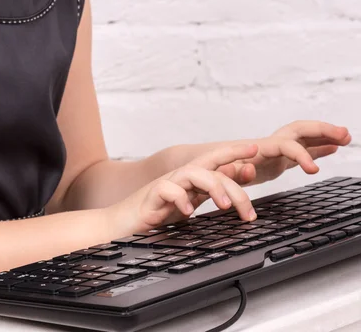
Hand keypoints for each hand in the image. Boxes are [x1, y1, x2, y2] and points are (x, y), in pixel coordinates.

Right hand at [107, 144, 258, 236]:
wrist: (119, 226)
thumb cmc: (156, 215)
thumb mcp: (190, 205)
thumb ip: (211, 195)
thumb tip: (238, 191)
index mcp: (191, 179)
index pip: (216, 159)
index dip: (235, 152)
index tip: (256, 149)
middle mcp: (180, 177)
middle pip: (211, 168)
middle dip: (234, 184)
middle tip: (249, 212)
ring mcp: (166, 185)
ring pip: (194, 173)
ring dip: (213, 187)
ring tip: (224, 206)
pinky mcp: (151, 197)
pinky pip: (167, 190)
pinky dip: (180, 199)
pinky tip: (187, 213)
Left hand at [218, 121, 351, 185]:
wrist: (205, 166)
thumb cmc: (212, 171)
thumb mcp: (220, 174)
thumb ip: (232, 172)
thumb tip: (246, 168)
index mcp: (258, 149)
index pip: (285, 146)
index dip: (300, 154)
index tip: (312, 169)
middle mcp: (270, 145)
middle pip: (299, 130)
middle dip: (322, 130)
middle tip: (343, 135)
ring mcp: (275, 150)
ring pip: (305, 137)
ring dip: (325, 134)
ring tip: (346, 137)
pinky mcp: (278, 158)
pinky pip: (303, 148)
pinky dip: (319, 146)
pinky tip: (334, 147)